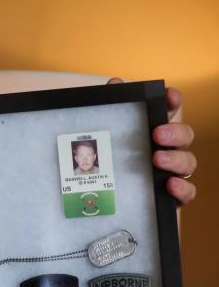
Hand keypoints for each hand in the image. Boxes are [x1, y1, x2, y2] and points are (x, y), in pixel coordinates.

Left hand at [108, 77, 196, 204]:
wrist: (98, 202)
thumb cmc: (106, 165)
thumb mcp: (103, 138)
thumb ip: (110, 112)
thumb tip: (115, 84)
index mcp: (151, 131)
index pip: (169, 110)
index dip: (172, 101)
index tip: (168, 96)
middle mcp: (166, 150)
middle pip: (184, 135)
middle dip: (175, 132)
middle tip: (157, 134)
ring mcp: (170, 174)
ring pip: (188, 163)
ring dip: (176, 159)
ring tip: (158, 159)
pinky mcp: (169, 198)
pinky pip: (186, 193)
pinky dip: (183, 189)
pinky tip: (170, 186)